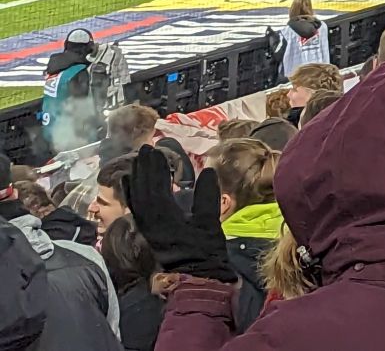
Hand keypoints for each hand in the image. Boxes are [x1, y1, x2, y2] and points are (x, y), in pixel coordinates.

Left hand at [125, 146, 231, 280]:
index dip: (155, 168)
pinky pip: (136, 209)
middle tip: (145, 149)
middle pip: (142, 190)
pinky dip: (132, 195)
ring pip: (136, 199)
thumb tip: (208, 172)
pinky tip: (130, 185)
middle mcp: (149, 221)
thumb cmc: (206, 252)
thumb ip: (207, 197)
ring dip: (137, 179)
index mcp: (164, 217)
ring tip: (138, 162)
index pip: (156, 186)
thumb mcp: (210, 223)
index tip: (156, 150)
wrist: (196, 279)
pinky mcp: (148, 233)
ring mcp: (146, 228)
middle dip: (143, 169)